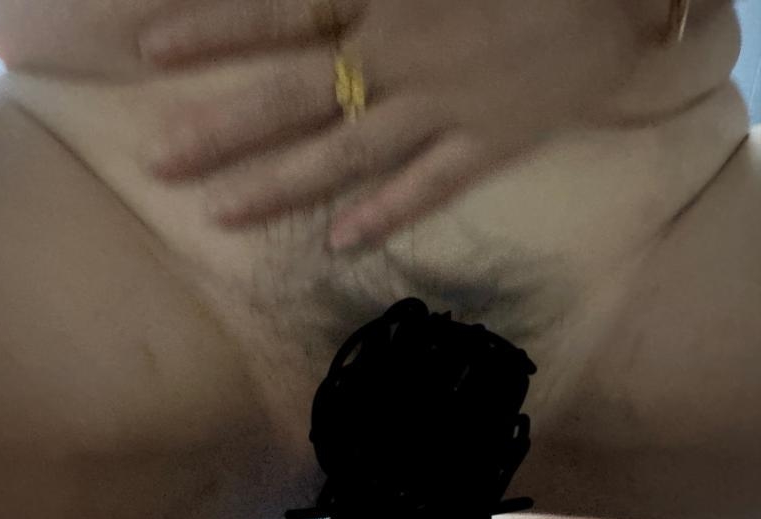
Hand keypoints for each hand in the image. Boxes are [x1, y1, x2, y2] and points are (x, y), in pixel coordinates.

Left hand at [140, 0, 642, 250]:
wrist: (617, 2)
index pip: (282, 12)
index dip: (214, 32)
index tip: (149, 52)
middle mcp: (401, 56)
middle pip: (294, 97)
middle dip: (222, 129)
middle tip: (159, 162)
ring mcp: (444, 107)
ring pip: (346, 154)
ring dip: (280, 185)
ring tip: (219, 215)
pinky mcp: (489, 144)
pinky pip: (429, 187)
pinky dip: (385, 215)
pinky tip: (338, 245)